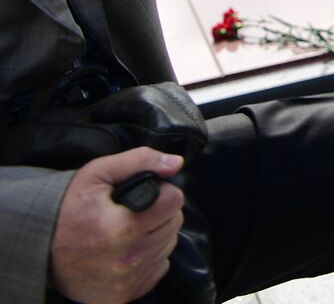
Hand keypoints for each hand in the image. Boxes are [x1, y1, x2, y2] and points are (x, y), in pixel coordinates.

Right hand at [50, 148, 184, 303]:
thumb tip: (175, 163)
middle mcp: (128, 258)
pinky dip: (149, 256)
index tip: (148, 195)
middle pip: (174, 222)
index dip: (163, 192)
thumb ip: (139, 161)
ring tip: (129, 229)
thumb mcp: (97, 174)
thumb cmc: (69, 210)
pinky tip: (128, 249)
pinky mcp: (123, 295)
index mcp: (124, 227)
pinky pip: (159, 267)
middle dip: (159, 212)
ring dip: (155, 233)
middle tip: (135, 211)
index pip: (174, 201)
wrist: (40, 252)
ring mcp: (127, 280)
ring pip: (168, 244)